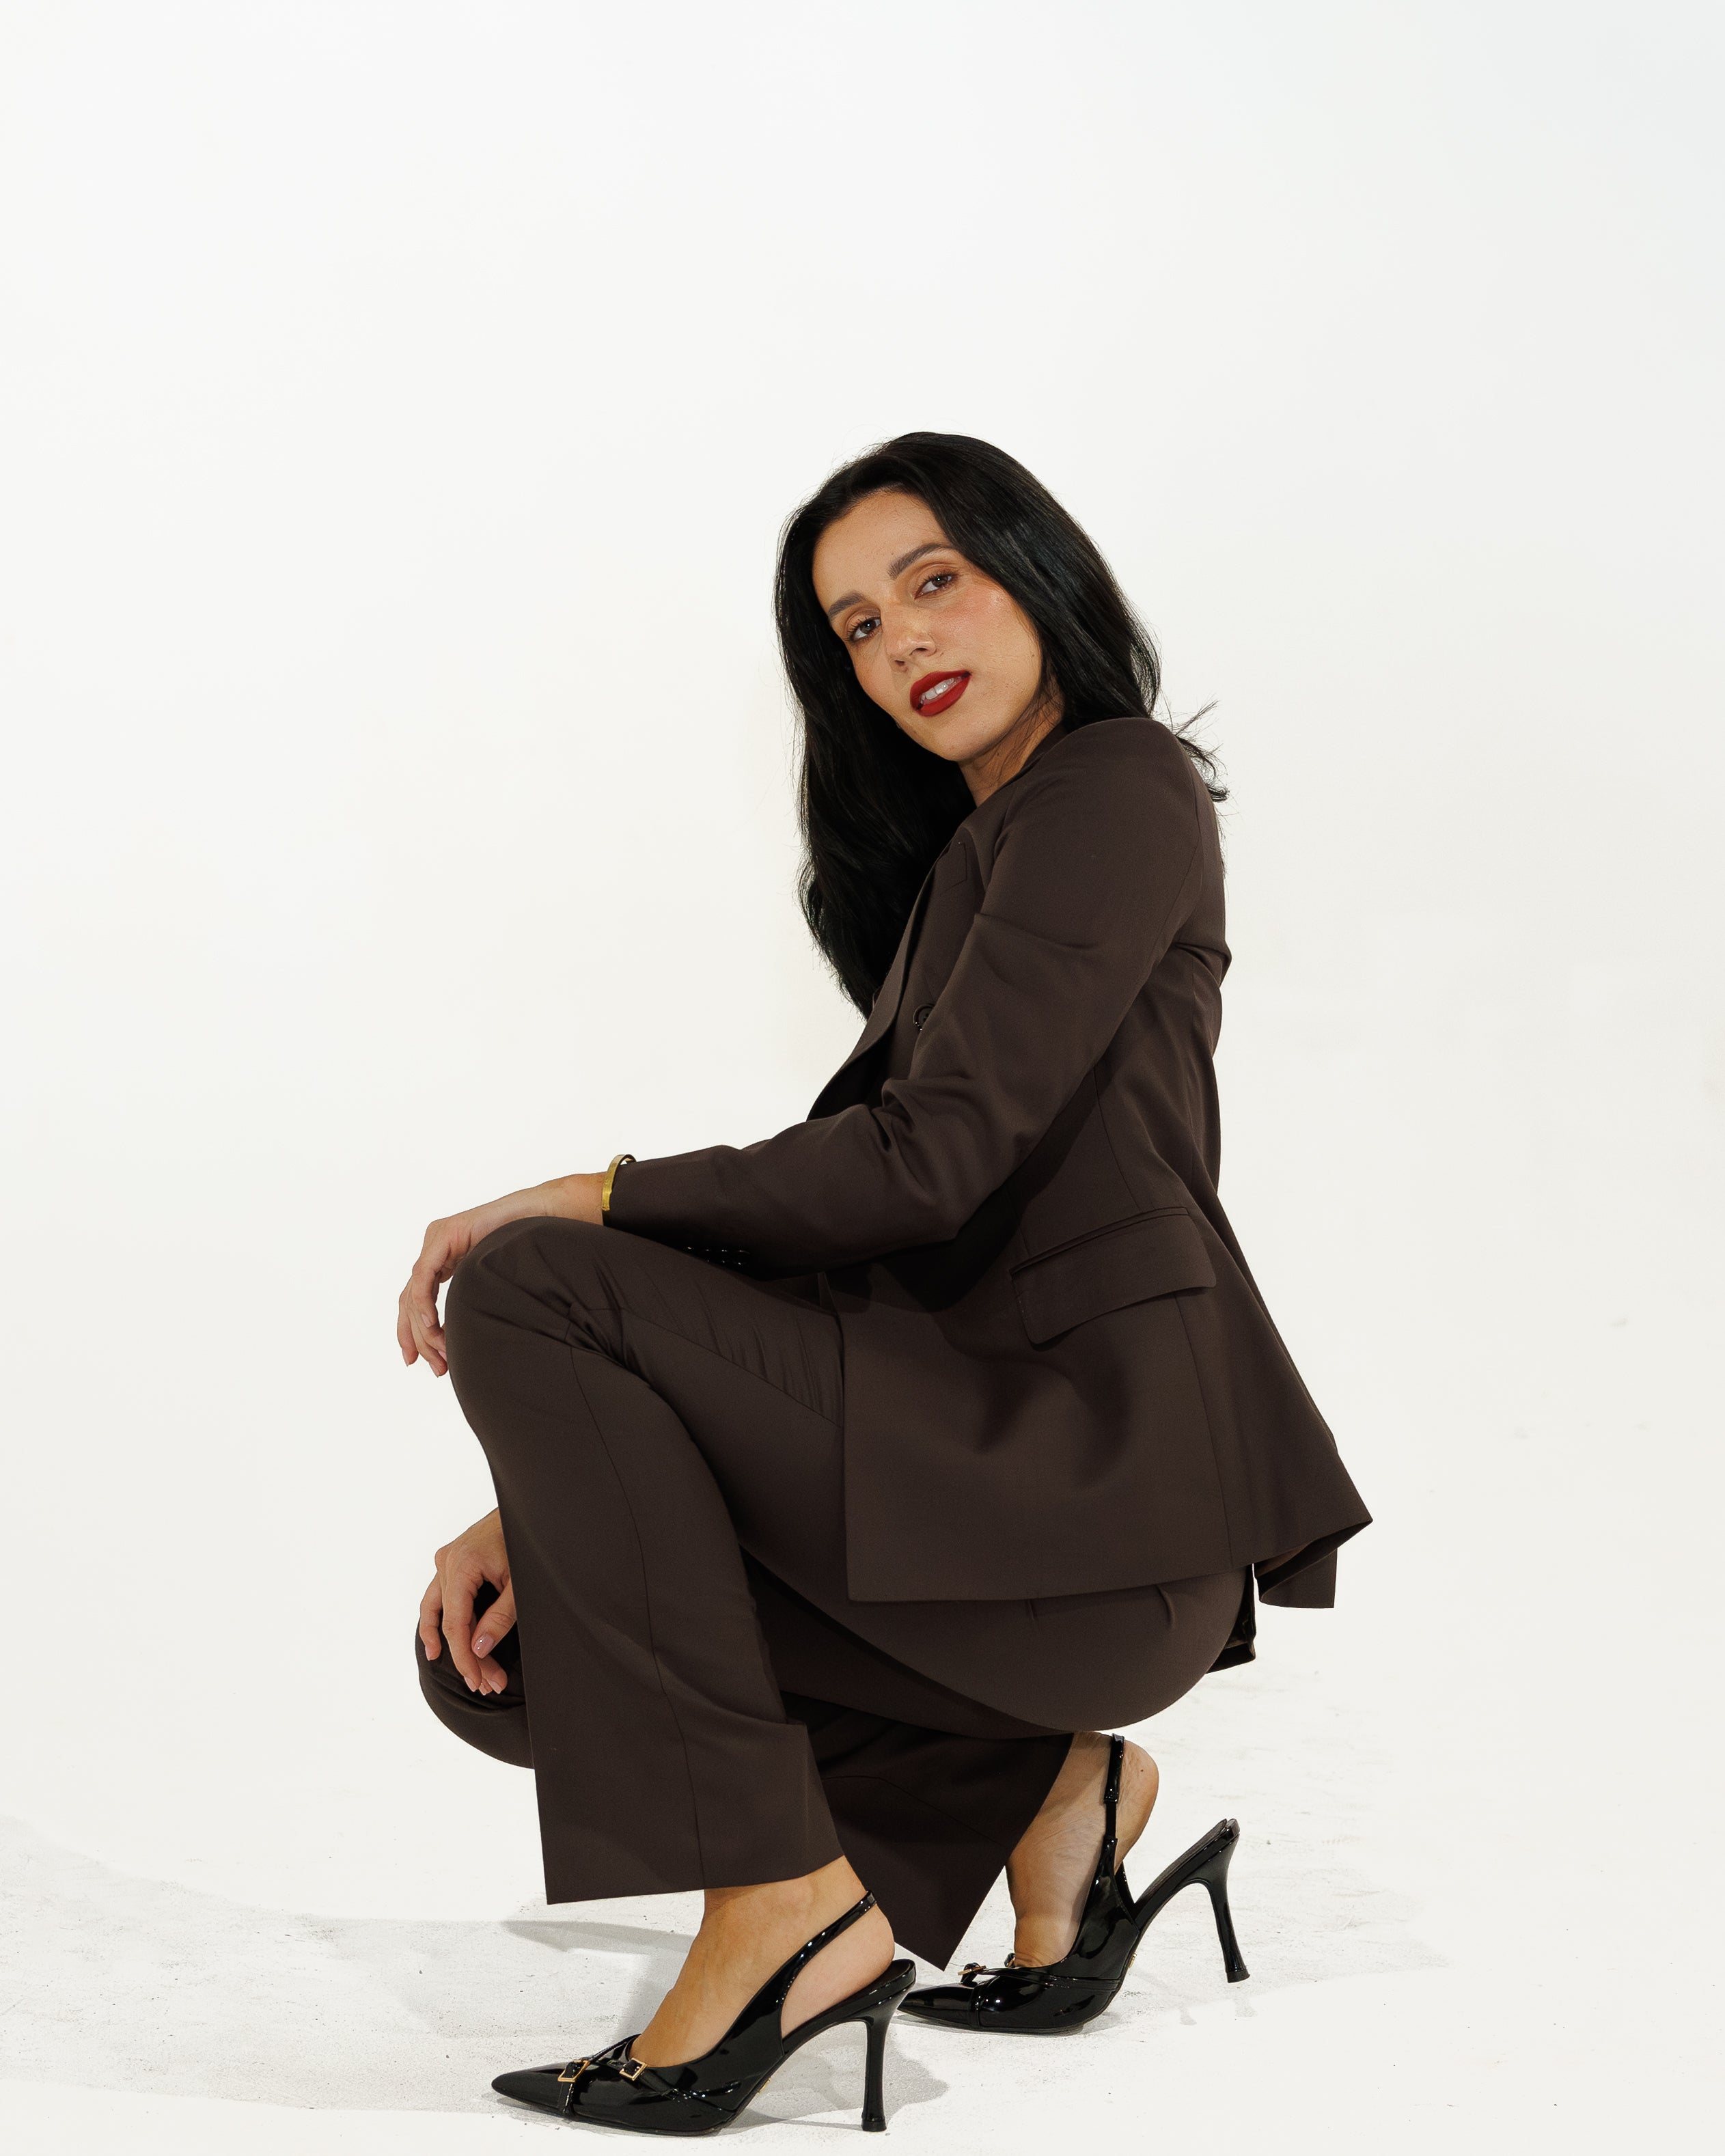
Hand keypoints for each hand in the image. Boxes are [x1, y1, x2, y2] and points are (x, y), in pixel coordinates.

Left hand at [397, 1172, 605, 1375]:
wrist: (546, 1215)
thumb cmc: (528, 1249)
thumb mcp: (490, 1285)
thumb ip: (471, 1303)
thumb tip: (459, 1340)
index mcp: (443, 1260)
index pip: (414, 1301)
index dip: (411, 1333)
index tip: (415, 1362)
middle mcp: (435, 1250)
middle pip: (410, 1301)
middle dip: (419, 1339)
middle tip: (436, 1368)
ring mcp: (437, 1240)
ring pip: (414, 1292)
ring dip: (424, 1328)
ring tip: (440, 1353)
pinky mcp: (445, 1234)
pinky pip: (423, 1275)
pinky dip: (423, 1302)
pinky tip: (431, 1324)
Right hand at [419, 1508, 515, 1693]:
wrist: (528, 1510)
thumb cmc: (526, 1542)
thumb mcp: (520, 1585)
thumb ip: (500, 1618)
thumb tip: (479, 1649)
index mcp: (463, 1564)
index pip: (456, 1623)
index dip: (465, 1658)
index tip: (477, 1680)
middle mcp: (448, 1561)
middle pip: (450, 1620)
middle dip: (467, 1655)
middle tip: (486, 1683)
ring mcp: (447, 1559)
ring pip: (435, 1608)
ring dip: (446, 1640)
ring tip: (450, 1665)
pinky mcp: (451, 1559)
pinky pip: (438, 1594)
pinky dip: (438, 1618)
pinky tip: (436, 1641)